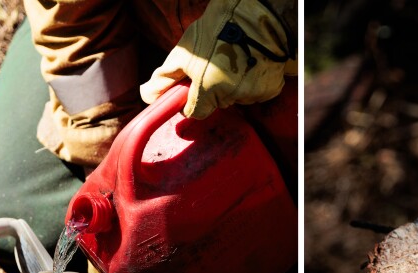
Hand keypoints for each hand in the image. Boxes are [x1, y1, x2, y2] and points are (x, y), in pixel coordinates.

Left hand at [139, 0, 295, 118]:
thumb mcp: (184, 52)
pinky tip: (251, 62)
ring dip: (234, 85)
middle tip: (215, 64)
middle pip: (217, 104)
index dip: (191, 101)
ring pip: (237, 98)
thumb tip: (147, 95)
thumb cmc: (217, 29)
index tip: (193, 88)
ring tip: (235, 59)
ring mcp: (253, 94)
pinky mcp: (270, 88)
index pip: (195, 112)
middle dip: (213, 90)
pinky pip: (257, 92)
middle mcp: (231, 96)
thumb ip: (165, 77)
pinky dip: (253, 81)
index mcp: (208, 89)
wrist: (255, 15)